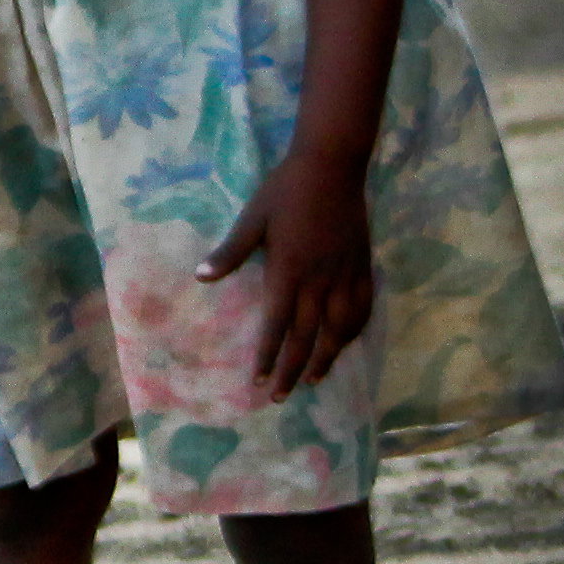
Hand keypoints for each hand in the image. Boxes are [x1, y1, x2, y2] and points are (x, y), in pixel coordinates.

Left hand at [198, 151, 376, 401]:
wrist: (332, 166)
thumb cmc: (285, 191)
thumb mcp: (252, 219)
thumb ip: (230, 252)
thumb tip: (201, 277)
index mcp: (289, 271)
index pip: (277, 325)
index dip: (269, 355)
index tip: (259, 380)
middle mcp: (320, 280)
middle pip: (307, 336)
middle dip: (293, 369)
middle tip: (281, 397)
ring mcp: (345, 274)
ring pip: (339, 329)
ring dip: (326, 357)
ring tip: (314, 380)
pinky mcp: (363, 266)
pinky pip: (362, 308)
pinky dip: (354, 331)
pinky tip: (346, 343)